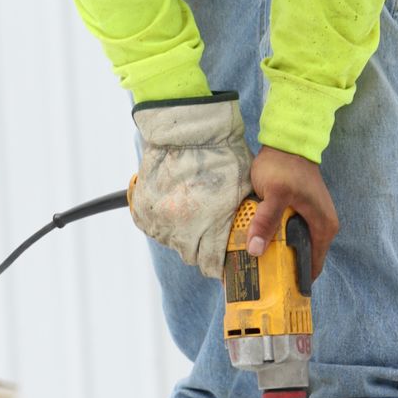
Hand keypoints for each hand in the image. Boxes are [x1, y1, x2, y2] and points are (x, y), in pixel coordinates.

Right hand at [129, 93, 252, 278]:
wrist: (190, 131)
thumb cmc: (222, 156)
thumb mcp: (242, 190)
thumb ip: (244, 218)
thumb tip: (253, 236)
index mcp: (210, 228)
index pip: (212, 264)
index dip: (218, 265)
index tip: (222, 262)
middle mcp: (182, 230)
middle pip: (190, 256)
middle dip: (201, 249)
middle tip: (208, 238)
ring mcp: (160, 220)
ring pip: (171, 241)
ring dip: (181, 234)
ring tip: (191, 218)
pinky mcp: (144, 208)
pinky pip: (152, 226)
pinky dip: (162, 222)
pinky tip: (173, 211)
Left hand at [246, 146, 338, 278]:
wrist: (288, 141)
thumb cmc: (285, 166)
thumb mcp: (275, 193)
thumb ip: (266, 221)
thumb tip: (255, 250)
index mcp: (323, 228)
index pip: (313, 267)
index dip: (296, 282)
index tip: (276, 294)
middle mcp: (322, 227)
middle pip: (302, 259)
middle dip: (282, 270)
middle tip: (259, 282)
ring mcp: (311, 219)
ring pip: (294, 247)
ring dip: (277, 255)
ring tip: (255, 267)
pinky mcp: (299, 213)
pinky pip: (288, 235)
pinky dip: (276, 241)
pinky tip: (258, 245)